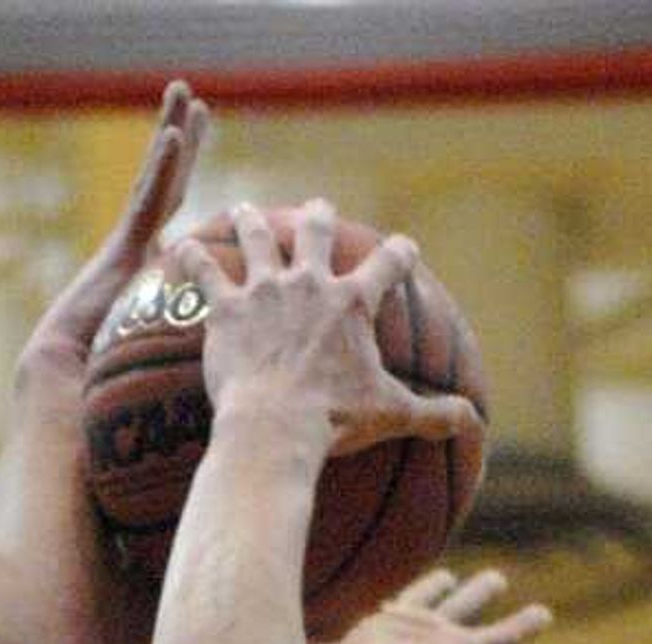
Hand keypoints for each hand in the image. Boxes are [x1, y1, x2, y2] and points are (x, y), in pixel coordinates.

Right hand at [22, 81, 209, 382]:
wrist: (72, 387)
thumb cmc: (115, 384)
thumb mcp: (165, 349)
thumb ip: (187, 332)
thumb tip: (227, 345)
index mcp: (149, 265)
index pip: (175, 206)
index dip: (186, 168)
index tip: (201, 128)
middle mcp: (137, 247)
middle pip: (164, 182)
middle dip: (178, 139)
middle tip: (192, 100)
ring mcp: (127, 246)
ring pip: (154, 180)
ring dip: (169, 134)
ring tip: (182, 92)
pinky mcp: (120, 252)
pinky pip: (146, 204)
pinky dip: (161, 170)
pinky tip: (174, 138)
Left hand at [178, 200, 481, 459]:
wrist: (276, 428)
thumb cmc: (334, 422)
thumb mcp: (391, 416)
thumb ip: (434, 415)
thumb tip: (473, 423)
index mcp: (352, 303)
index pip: (388, 265)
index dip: (399, 254)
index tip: (405, 247)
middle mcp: (309, 283)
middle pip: (315, 232)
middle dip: (318, 217)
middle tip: (316, 208)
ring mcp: (265, 290)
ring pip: (258, 238)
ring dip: (252, 221)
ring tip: (246, 211)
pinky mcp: (226, 308)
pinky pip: (202, 271)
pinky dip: (190, 257)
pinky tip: (178, 245)